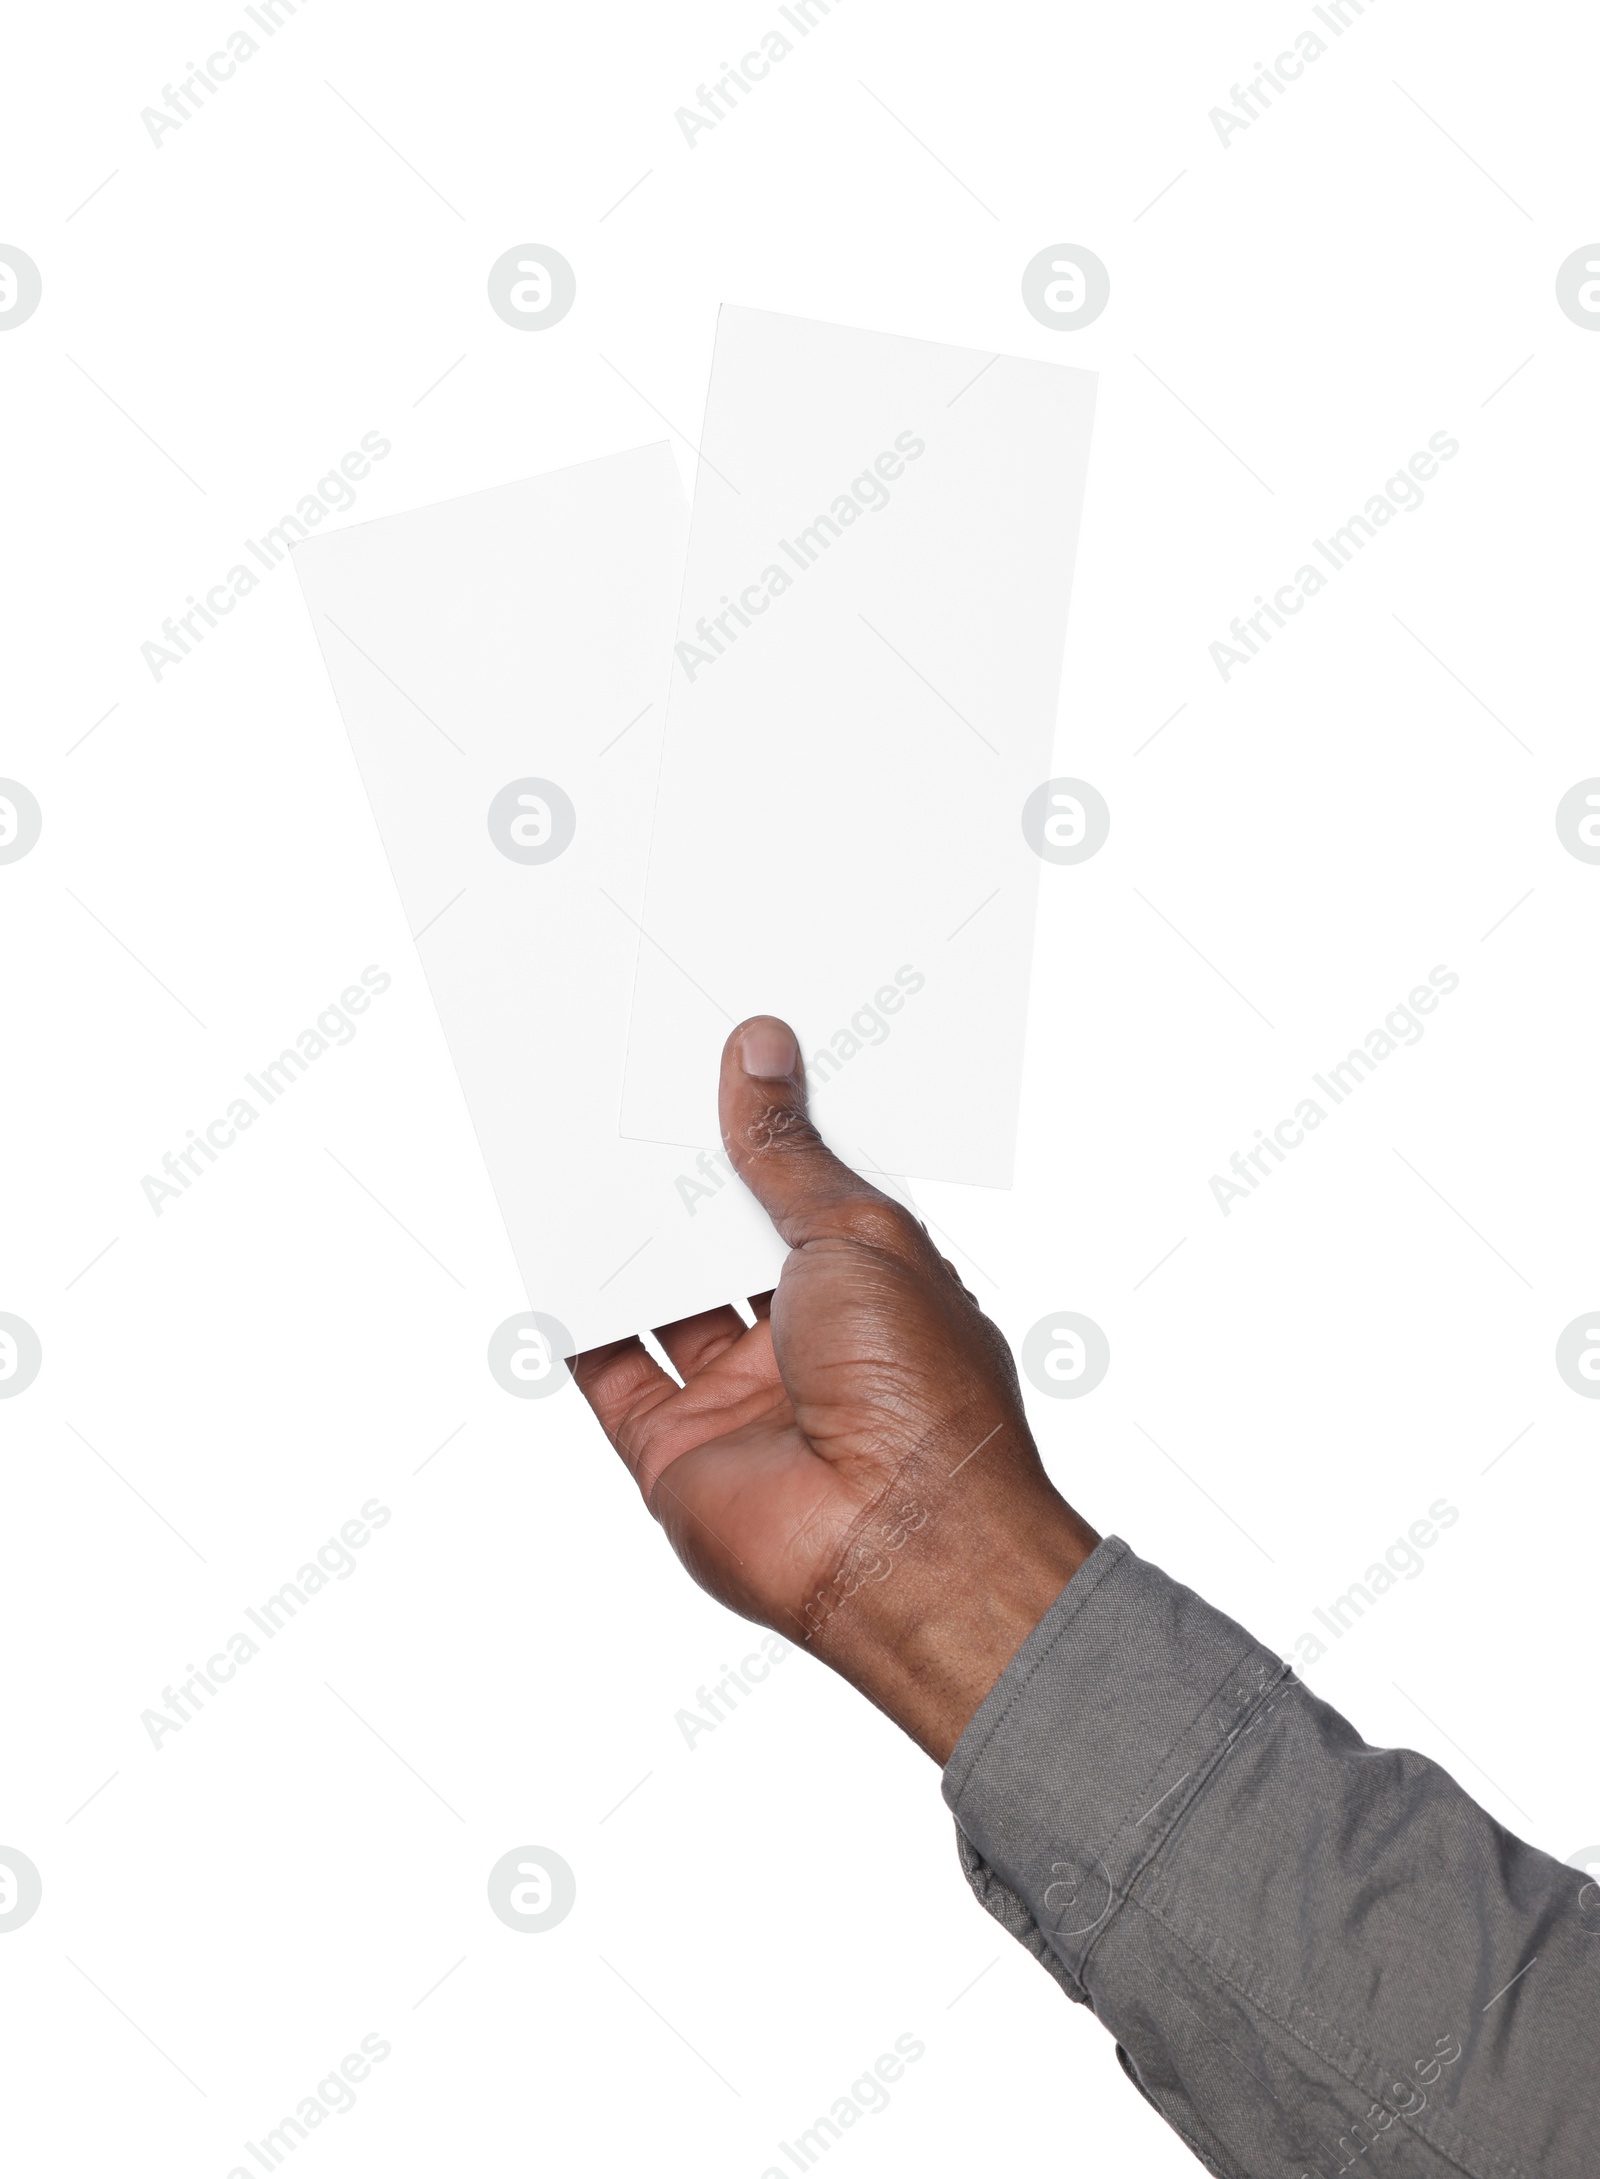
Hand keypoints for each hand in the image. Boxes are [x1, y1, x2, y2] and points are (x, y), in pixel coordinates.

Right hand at [573, 1017, 1098, 1762]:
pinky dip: (577, 1320)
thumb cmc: (919, 1391)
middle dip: (683, 1181)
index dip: (763, 1136)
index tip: (715, 1063)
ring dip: (628, 1238)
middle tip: (633, 1096)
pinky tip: (551, 1250)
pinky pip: (611, 1373)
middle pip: (725, 1245)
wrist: (897, 1541)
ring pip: (665, 1302)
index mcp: (874, 1289)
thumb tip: (759, 1053)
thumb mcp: (857, 1233)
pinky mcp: (673, 1452)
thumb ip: (787, 1153)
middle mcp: (808, 1345)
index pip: (805, 1196)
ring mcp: (739, 1401)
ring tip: (581, 1147)